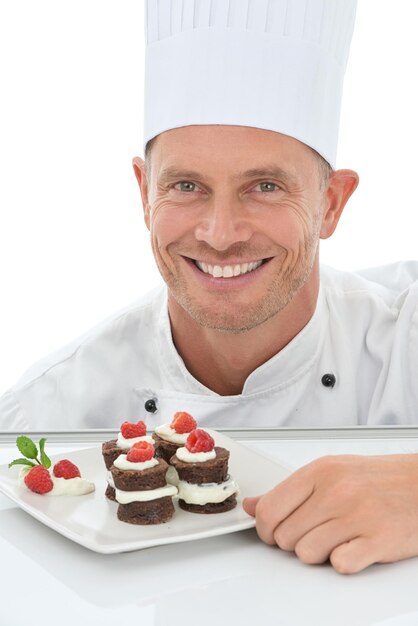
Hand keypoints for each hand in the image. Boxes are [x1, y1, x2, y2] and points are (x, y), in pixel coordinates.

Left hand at [242, 454, 417, 573]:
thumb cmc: (377, 478)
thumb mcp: (330, 472)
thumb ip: (289, 491)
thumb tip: (252, 506)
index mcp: (320, 471)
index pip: (269, 509)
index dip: (265, 528)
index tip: (273, 531)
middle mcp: (336, 491)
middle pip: (284, 536)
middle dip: (294, 541)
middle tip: (315, 531)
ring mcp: (357, 516)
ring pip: (307, 554)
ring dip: (319, 553)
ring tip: (338, 537)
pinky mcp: (378, 541)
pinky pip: (339, 565)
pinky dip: (345, 562)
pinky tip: (356, 545)